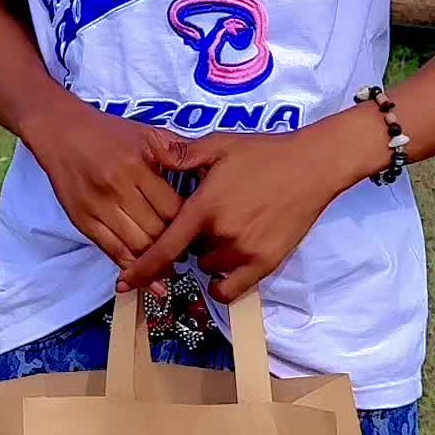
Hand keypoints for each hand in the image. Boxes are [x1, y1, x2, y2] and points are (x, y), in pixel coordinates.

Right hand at [23, 97, 182, 276]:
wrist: (61, 131)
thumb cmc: (107, 132)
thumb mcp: (146, 131)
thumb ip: (176, 150)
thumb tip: (206, 168)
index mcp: (138, 165)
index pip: (173, 208)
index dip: (190, 224)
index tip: (199, 231)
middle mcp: (119, 187)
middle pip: (157, 231)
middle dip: (177, 246)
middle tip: (190, 252)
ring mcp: (99, 207)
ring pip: (136, 246)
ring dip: (157, 261)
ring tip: (172, 266)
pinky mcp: (83, 221)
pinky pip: (111, 251)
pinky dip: (131, 267)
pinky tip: (147, 277)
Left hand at [116, 115, 372, 303]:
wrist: (312, 166)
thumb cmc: (263, 153)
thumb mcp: (219, 145)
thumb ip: (182, 154)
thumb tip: (151, 153)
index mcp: (205, 207)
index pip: (165, 248)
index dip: (141, 269)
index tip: (123, 284)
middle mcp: (222, 235)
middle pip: (189, 253)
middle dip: (190, 240)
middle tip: (206, 217)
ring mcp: (246, 253)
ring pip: (211, 267)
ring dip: (209, 255)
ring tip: (225, 228)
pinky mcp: (267, 264)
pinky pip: (234, 289)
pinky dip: (224, 282)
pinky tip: (224, 267)